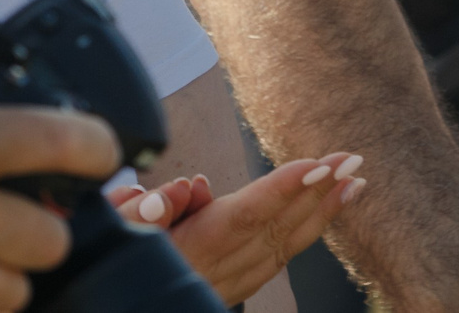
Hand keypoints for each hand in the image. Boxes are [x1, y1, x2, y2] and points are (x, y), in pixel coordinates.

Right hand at [112, 153, 366, 305]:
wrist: (108, 305)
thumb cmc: (103, 261)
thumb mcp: (112, 229)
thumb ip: (149, 209)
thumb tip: (188, 185)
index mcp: (188, 250)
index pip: (245, 215)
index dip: (283, 189)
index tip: (318, 165)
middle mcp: (213, 271)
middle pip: (275, 229)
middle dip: (317, 193)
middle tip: (352, 160)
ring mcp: (226, 285)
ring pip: (283, 249)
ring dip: (322, 214)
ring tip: (354, 182)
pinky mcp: (229, 290)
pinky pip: (276, 261)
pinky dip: (305, 235)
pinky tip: (323, 214)